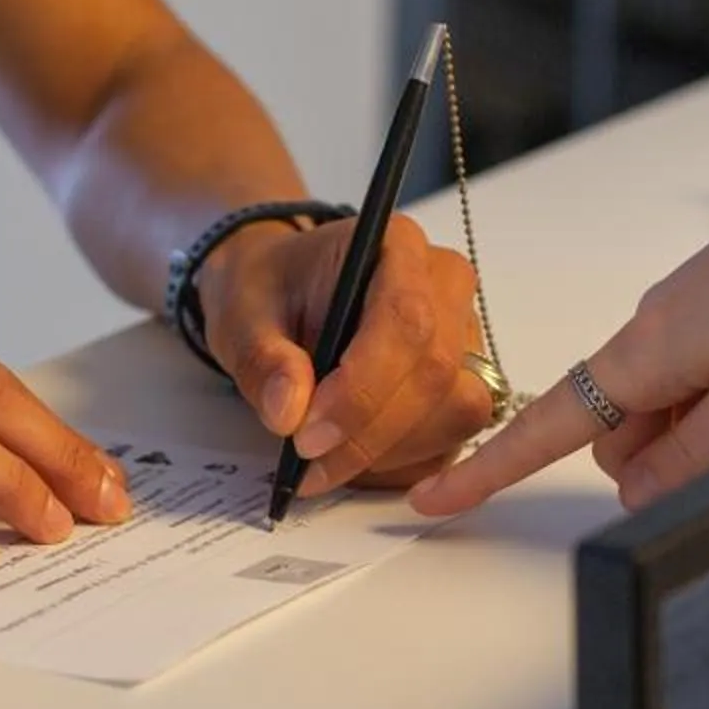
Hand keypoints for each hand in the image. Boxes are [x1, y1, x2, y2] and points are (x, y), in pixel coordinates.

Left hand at [196, 214, 494, 496]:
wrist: (284, 292)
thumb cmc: (271, 292)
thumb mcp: (242, 315)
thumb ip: (264, 359)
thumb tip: (288, 412)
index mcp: (397, 245)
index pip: (405, 319)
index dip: (362, 388)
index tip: (308, 435)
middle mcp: (445, 285)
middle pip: (435, 371)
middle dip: (369, 432)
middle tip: (307, 463)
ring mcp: (464, 336)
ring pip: (455, 410)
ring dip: (388, 453)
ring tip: (324, 462)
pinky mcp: (465, 382)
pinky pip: (454, 437)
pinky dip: (403, 463)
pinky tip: (353, 462)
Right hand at [411, 133, 708, 516]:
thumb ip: (695, 460)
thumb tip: (633, 496)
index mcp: (646, 352)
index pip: (545, 427)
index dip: (488, 471)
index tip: (432, 502)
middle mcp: (653, 332)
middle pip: (619, 433)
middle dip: (663, 463)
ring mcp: (690, 319)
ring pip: (668, 412)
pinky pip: (704, 382)